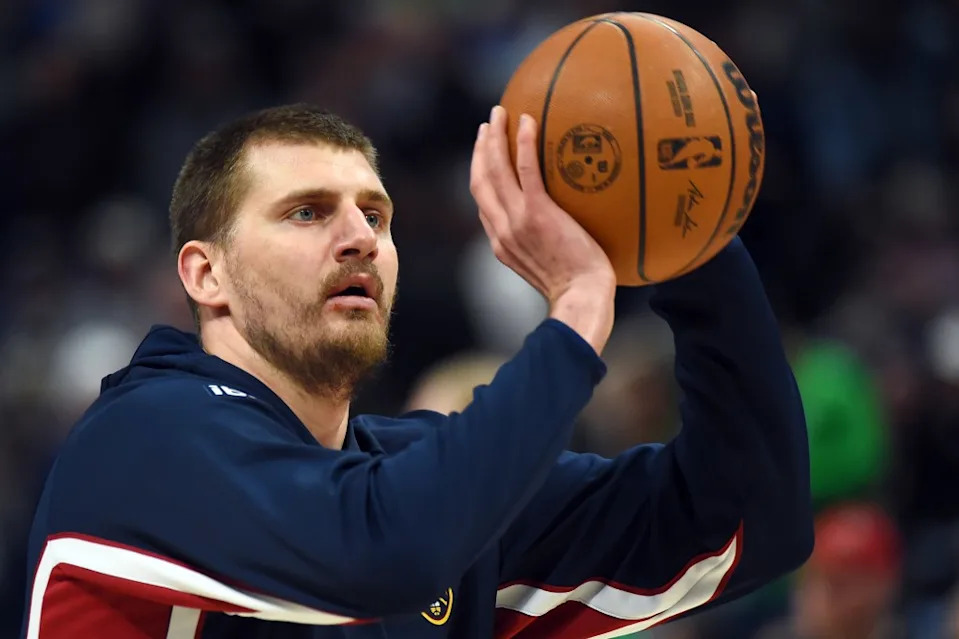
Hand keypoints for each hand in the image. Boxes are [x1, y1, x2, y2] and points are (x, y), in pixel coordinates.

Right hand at [470, 106, 615, 354]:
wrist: (581, 297)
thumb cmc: (578, 288)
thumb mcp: (550, 269)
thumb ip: (545, 246)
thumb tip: (563, 230)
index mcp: (501, 244)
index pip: (483, 204)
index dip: (480, 175)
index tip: (485, 156)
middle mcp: (502, 230)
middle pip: (480, 181)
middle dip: (479, 150)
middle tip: (486, 126)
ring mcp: (516, 221)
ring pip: (495, 171)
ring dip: (493, 138)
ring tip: (499, 114)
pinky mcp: (537, 214)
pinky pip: (525, 170)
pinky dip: (523, 143)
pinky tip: (527, 121)